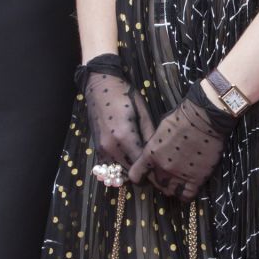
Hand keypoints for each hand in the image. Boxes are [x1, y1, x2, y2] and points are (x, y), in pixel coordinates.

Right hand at [80, 56, 153, 171]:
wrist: (99, 85)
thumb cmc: (124, 94)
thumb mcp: (142, 111)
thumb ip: (149, 134)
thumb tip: (158, 152)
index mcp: (124, 137)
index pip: (140, 164)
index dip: (152, 170)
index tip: (161, 170)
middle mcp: (111, 147)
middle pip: (129, 171)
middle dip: (142, 173)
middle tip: (154, 169)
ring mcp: (101, 148)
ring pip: (118, 170)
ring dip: (130, 171)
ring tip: (143, 166)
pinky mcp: (97, 148)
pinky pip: (109, 165)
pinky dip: (118, 167)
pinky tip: (129, 161)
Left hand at [130, 92, 234, 200]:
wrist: (204, 119)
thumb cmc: (182, 117)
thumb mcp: (159, 129)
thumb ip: (155, 146)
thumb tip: (154, 152)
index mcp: (150, 155)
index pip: (136, 176)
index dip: (140, 178)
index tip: (145, 177)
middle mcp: (162, 168)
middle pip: (156, 184)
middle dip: (160, 181)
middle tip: (168, 175)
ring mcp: (179, 175)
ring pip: (170, 192)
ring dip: (172, 188)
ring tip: (179, 181)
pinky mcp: (196, 179)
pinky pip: (187, 196)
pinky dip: (186, 194)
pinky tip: (189, 187)